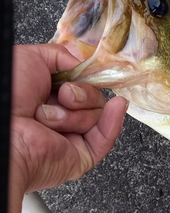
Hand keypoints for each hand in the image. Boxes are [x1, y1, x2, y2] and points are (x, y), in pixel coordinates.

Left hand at [9, 44, 127, 194]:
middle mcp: (60, 117)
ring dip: (76, 113)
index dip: (86, 78)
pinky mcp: (81, 156)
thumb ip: (62, 56)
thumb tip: (85, 66)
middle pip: (94, 98)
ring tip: (49, 118)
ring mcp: (71, 137)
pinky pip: (106, 138)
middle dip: (81, 94)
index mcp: (47, 96)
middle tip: (62, 96)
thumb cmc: (7, 95)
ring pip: (97, 115)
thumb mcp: (31, 58)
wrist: (4, 130)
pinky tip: (116, 107)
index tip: (86, 73)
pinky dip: (113, 121)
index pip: (82, 84)